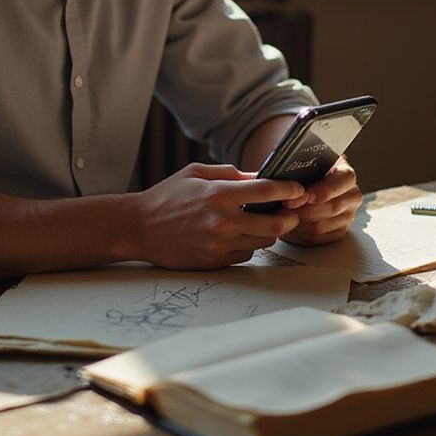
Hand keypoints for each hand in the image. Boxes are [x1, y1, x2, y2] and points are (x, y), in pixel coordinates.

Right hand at [132, 163, 303, 268]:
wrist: (138, 228)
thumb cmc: (166, 197)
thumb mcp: (196, 173)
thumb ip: (230, 174)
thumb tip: (259, 176)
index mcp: (218, 194)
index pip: (267, 192)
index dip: (289, 189)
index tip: (298, 189)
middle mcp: (222, 221)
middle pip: (274, 224)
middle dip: (289, 217)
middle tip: (291, 212)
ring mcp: (219, 245)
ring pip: (263, 242)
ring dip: (270, 232)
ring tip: (267, 222)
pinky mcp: (214, 262)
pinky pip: (245, 255)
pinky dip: (250, 245)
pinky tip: (242, 235)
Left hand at [278, 158, 360, 245]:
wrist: (305, 185)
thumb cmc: (305, 172)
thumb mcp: (305, 164)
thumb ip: (300, 167)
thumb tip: (286, 178)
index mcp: (346, 175)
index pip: (344, 180)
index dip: (324, 189)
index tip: (304, 195)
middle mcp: (351, 197)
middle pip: (332, 207)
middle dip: (305, 209)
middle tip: (284, 206)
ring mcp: (347, 217)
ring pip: (321, 226)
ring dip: (298, 223)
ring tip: (280, 216)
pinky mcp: (337, 233)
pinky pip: (316, 239)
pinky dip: (298, 234)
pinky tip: (287, 225)